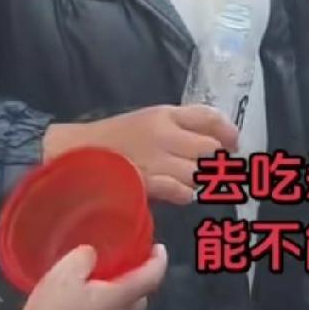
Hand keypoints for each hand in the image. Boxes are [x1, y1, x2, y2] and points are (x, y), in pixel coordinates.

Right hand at [2, 244, 167, 309]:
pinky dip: (107, 306)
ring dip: (122, 293)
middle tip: (126, 262)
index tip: (158, 248)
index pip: (152, 277)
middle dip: (140, 277)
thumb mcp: (62, 277)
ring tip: (102, 279)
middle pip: (141, 296)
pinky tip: (85, 301)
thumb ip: (82, 258)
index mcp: (120, 299)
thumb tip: (92, 254)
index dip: (159, 260)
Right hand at [44, 105, 238, 205]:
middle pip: (212, 149)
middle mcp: (164, 135)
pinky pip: (183, 192)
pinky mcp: (146, 184)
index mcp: (166, 114)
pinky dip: (186, 194)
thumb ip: (182, 124)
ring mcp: (156, 160)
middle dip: (219, 161)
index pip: (210, 118)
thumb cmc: (115, 137)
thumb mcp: (150, 118)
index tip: (234, 144)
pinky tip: (179, 192)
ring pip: (200, 173)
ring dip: (201, 180)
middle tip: (216, 168)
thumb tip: (219, 138)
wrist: (74, 153)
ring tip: (192, 181)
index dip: (229, 132)